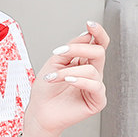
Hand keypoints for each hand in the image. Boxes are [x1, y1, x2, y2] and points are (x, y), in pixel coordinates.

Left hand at [22, 20, 108, 136]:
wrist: (39, 112)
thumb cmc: (45, 91)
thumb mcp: (54, 63)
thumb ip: (71, 49)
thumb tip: (87, 35)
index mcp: (84, 63)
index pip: (98, 44)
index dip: (97, 33)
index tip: (90, 24)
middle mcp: (92, 73)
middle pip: (98, 52)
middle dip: (79, 49)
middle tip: (60, 53)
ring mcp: (96, 87)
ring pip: (92, 69)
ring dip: (68, 71)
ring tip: (52, 78)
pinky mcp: (97, 101)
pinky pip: (95, 86)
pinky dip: (80, 81)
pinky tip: (68, 81)